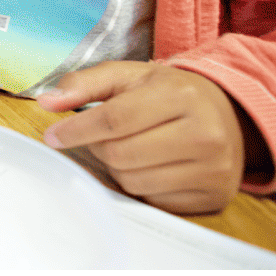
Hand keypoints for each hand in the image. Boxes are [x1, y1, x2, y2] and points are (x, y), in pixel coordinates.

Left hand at [40, 61, 248, 213]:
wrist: (228, 114)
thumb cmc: (169, 92)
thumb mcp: (128, 75)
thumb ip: (84, 83)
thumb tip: (48, 102)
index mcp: (179, 95)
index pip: (115, 119)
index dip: (77, 130)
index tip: (53, 136)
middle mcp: (204, 133)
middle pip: (121, 154)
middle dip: (98, 146)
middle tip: (100, 136)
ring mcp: (213, 169)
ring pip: (133, 181)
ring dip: (117, 167)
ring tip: (129, 147)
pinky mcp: (213, 197)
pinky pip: (154, 200)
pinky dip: (140, 186)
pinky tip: (150, 165)